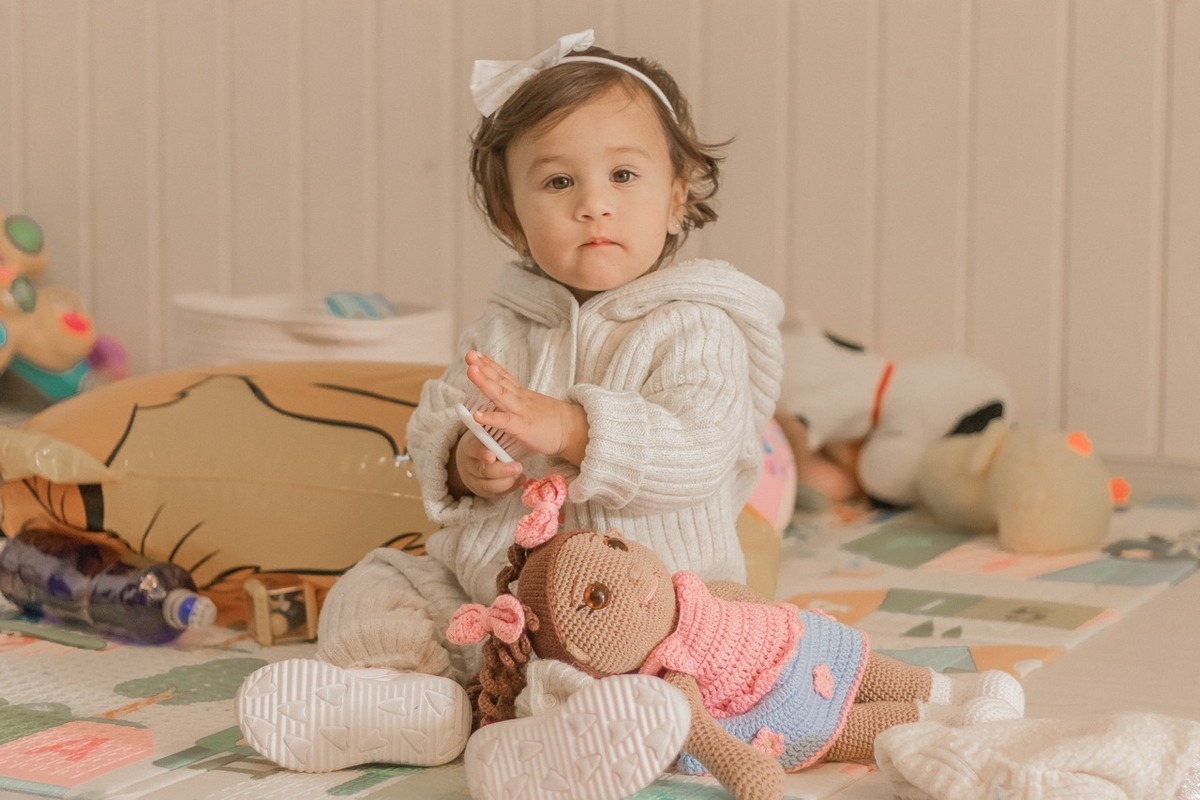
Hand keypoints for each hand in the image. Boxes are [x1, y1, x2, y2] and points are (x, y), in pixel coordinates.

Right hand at [448, 428, 524, 499]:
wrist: (471, 460)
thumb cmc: (485, 441)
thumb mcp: (485, 432)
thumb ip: (493, 426)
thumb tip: (504, 411)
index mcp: (469, 447)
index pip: (473, 450)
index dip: (481, 453)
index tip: (492, 456)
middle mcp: (470, 465)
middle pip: (483, 470)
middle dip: (501, 470)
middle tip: (518, 467)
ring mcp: (475, 480)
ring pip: (489, 485)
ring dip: (507, 481)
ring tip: (520, 472)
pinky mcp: (483, 491)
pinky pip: (497, 493)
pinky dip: (511, 486)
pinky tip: (521, 479)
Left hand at [463, 351, 588, 464]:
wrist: (573, 429)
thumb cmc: (553, 421)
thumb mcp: (534, 406)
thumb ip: (519, 402)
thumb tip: (507, 401)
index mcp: (521, 394)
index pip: (503, 376)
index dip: (489, 364)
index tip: (476, 355)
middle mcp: (519, 398)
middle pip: (499, 380)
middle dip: (483, 367)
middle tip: (469, 355)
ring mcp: (520, 411)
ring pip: (499, 394)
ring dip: (484, 382)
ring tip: (470, 371)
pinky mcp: (522, 427)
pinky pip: (504, 421)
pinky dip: (490, 418)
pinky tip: (476, 416)